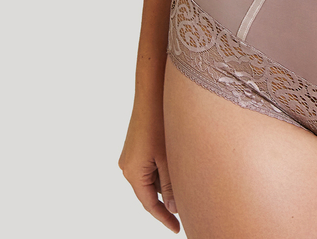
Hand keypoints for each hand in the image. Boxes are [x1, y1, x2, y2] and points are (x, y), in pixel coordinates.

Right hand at [119, 103, 179, 232]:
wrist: (152, 92)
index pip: (149, 204)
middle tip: (188, 208)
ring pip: (151, 179)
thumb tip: (173, 207)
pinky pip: (150, 166)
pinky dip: (163, 170)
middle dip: (167, 200)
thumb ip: (170, 184)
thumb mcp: (168, 157)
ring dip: (166, 183)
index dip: (164, 218)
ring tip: (187, 183)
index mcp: (132, 172)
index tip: (177, 229)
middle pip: (149, 192)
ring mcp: (131, 156)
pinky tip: (178, 165)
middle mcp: (128, 166)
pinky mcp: (137, 146)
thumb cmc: (160, 121)